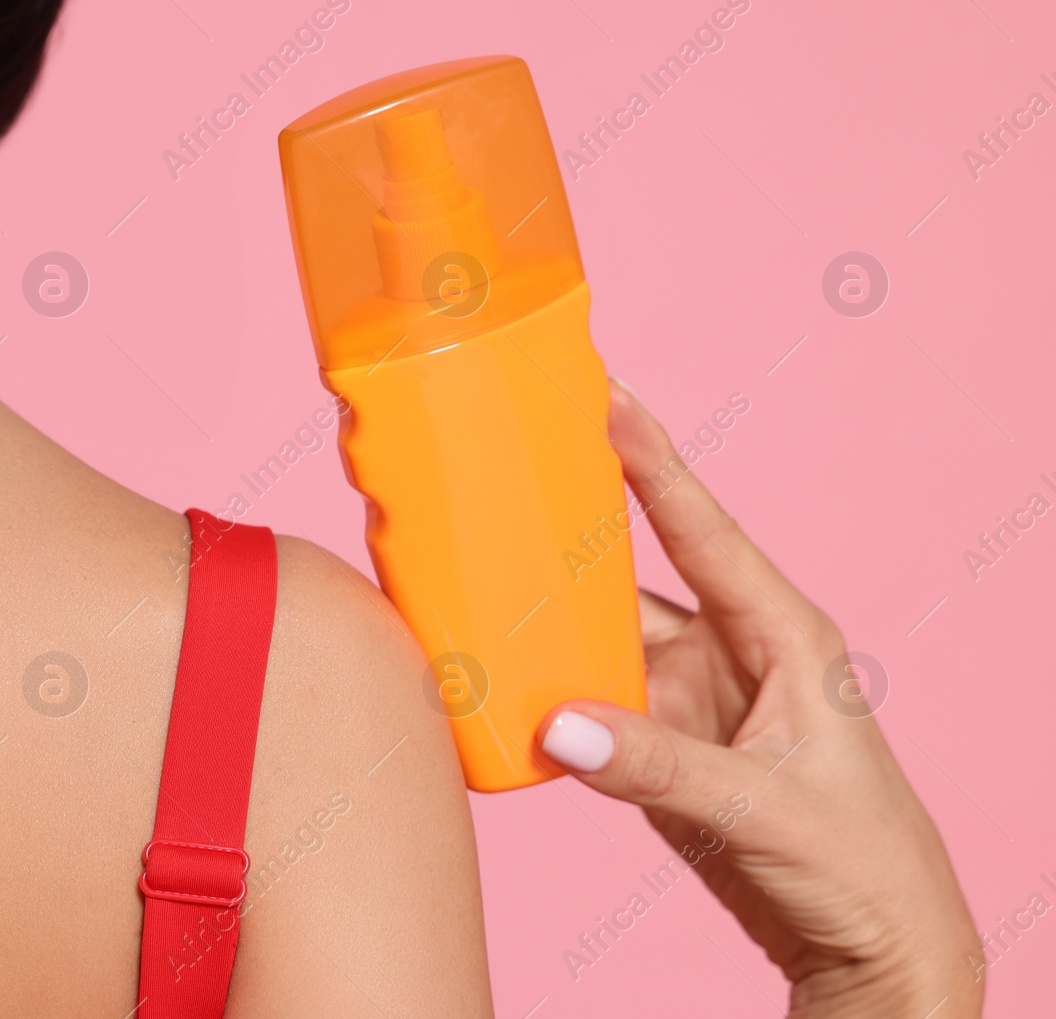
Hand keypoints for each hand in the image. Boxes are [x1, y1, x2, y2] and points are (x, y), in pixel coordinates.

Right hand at [538, 379, 983, 1017]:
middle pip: (632, 574)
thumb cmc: (861, 863)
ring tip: (474, 576)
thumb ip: (661, 767)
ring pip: (597, 640)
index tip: (608, 395)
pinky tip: (495, 677)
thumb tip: (556, 727)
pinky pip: (584, 702)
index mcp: (780, 634)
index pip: (703, 530)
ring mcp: (687, 701)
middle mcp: (727, 652)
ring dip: (543, 621)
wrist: (868, 947)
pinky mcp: (656, 749)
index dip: (653, 461)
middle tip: (507, 471)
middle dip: (572, 527)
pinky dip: (540, 691)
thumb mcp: (768, 807)